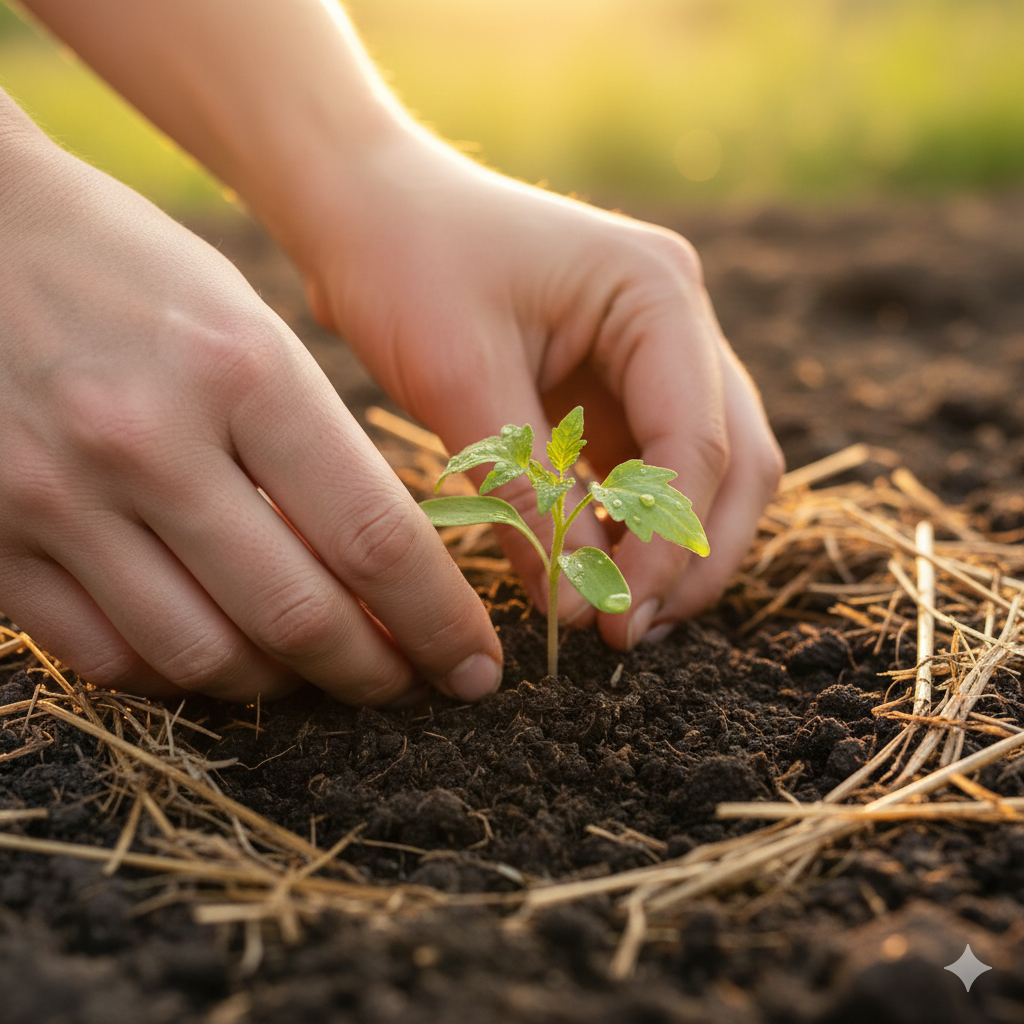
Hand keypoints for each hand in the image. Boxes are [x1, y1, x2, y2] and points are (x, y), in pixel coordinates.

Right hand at [0, 114, 501, 703]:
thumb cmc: (130, 266)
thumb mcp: (246, 324)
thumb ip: (311, 446)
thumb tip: (373, 566)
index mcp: (242, 370)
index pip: (374, 537)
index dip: (440, 621)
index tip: (474, 663)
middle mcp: (148, 442)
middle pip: (298, 616)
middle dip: (375, 672)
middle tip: (408, 684)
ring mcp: (57, 497)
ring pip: (204, 657)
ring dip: (283, 685)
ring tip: (318, 672)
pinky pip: (108, 656)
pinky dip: (181, 675)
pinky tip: (220, 655)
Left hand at [300, 128, 783, 647]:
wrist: (366, 210)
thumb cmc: (405, 264)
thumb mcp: (462, 380)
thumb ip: (530, 494)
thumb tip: (581, 608)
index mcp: (657, 293)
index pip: (699, 442)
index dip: (668, 544)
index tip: (615, 617)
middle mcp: (676, 321)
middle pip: (735, 461)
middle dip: (692, 557)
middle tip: (629, 631)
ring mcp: (653, 354)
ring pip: (703, 474)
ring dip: (670, 549)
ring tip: (612, 617)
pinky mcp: (614, 386)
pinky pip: (647, 471)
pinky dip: (630, 527)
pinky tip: (593, 572)